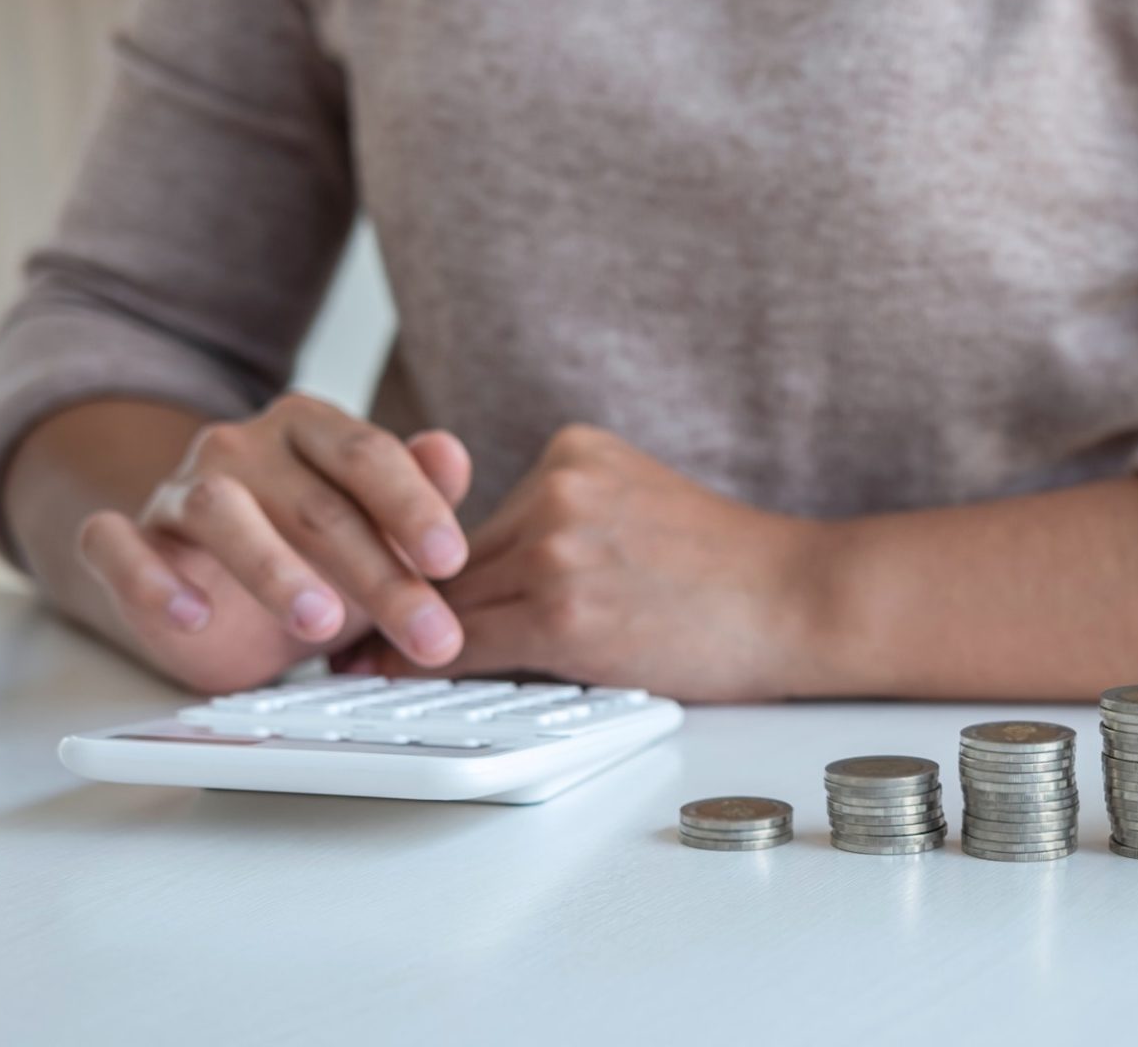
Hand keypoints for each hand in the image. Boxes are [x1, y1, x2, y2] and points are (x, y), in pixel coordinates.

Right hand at [74, 393, 473, 691]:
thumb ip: (422, 489)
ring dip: (273, 569)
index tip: (452, 561)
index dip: (413, 507)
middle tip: (428, 632)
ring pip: (219, 512)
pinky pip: (117, 547)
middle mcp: (242, 447)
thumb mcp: (380, 528)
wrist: (217, 590)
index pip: (368, 455)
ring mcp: (178, 490)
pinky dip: (149, 580)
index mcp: (310, 428)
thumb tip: (449, 454)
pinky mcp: (124, 541)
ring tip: (323, 622)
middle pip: (315, 503)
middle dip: (378, 574)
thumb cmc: (315, 551)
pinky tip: (191, 616)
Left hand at [376, 425, 829, 700]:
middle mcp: (558, 488)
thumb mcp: (634, 508)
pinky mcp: (565, 610)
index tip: (370, 587)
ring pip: (450, 602)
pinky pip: (468, 644)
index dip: (418, 564)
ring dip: (406, 642)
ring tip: (355, 671)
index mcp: (574, 453)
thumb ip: (560, 523)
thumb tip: (477, 580)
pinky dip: (424, 668)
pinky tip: (395, 684)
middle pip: (449, 559)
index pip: (469, 518)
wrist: (797, 599)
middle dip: (396, 602)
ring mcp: (560, 546)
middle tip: (339, 640)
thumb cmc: (729, 573)